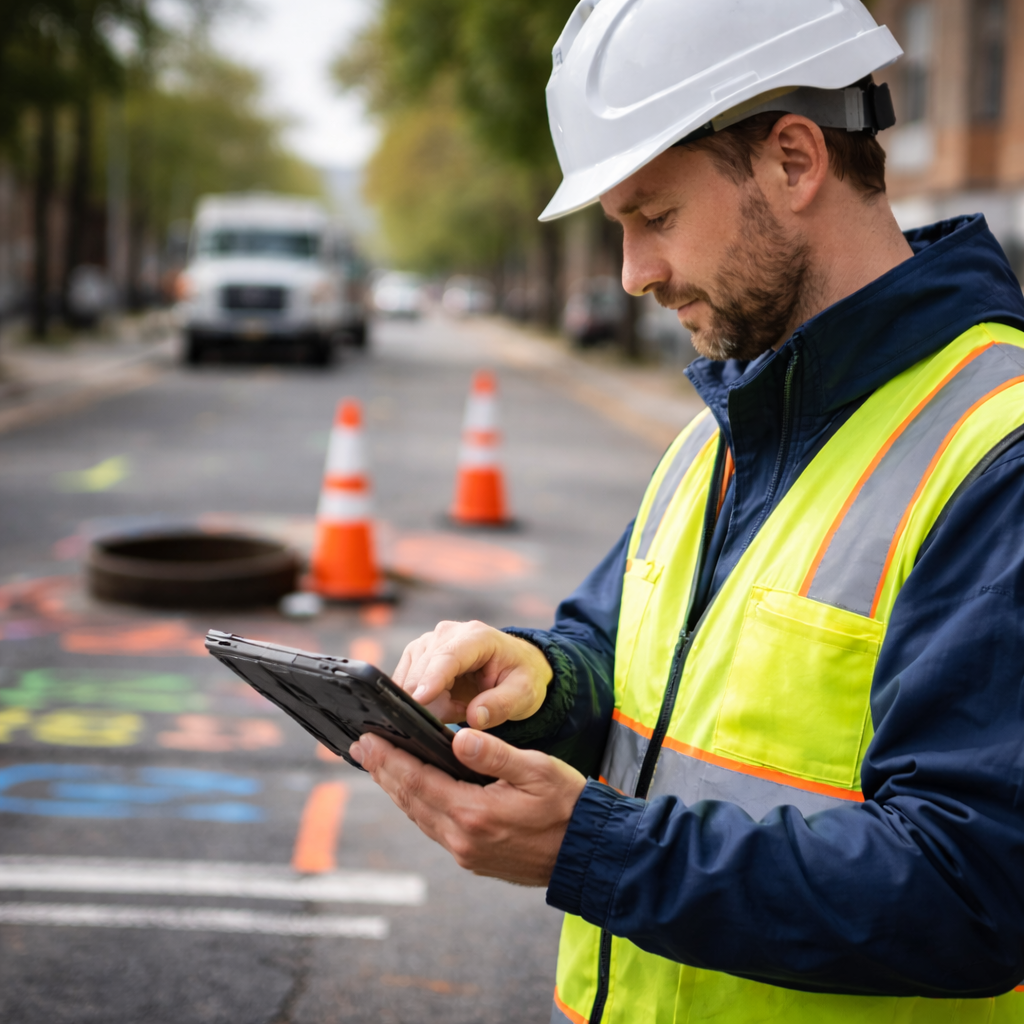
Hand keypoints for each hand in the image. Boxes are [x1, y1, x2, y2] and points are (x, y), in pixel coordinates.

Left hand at [349, 729, 584, 885]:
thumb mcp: (538, 772)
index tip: (367, 741)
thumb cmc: (568, 807)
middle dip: (384, 772)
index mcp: (475, 814)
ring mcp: (467, 853)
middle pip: (411, 800)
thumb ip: (495, 754)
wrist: (588, 855)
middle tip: (361, 748)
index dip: (389, 760)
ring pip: (419, 816)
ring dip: (397, 789)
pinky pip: (434, 828)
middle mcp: (463, 839)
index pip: (418, 781)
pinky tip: (413, 791)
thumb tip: (459, 737)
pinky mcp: (474, 858)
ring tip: (379, 766)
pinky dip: (417, 805)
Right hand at [393, 620, 552, 728]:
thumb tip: (475, 718)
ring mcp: (428, 642)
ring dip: (431, 702)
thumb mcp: (523, 694)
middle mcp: (447, 633)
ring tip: (460, 705)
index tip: (418, 700)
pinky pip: (408, 684)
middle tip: (465, 712)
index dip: (432, 678)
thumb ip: (500, 705)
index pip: (448, 657)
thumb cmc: (521, 676)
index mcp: (477, 636)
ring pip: (411, 679)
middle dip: (437, 702)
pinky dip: (424, 700)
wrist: (514, 665)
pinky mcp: (417, 654)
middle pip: (423, 670)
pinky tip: (447, 701)